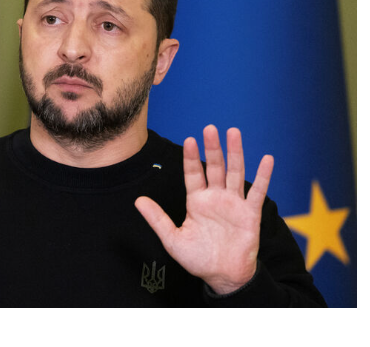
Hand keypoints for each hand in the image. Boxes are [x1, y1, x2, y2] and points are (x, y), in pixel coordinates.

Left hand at [135, 125, 273, 294]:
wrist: (223, 276)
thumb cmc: (198, 259)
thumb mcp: (172, 239)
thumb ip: (157, 218)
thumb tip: (137, 201)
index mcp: (197, 201)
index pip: (194, 173)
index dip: (191, 157)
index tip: (190, 140)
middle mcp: (215, 198)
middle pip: (215, 167)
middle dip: (212, 148)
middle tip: (210, 128)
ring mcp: (234, 203)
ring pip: (235, 172)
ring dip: (235, 153)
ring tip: (233, 132)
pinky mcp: (250, 214)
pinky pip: (258, 192)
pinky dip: (264, 176)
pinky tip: (266, 159)